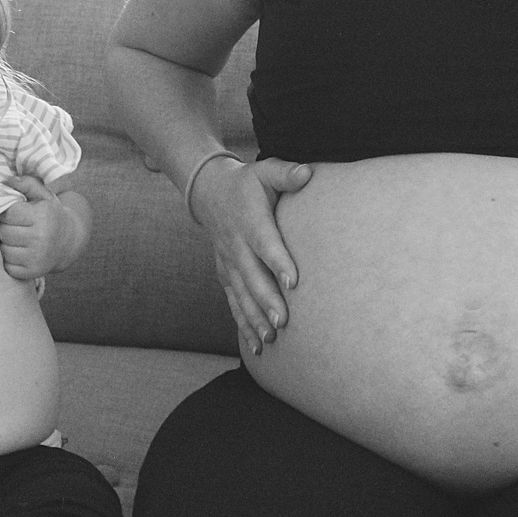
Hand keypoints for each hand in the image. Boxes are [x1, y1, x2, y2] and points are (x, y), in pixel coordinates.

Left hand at [0, 175, 85, 279]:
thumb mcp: (43, 195)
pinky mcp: (31, 272)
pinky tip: (20, 251)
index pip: (8, 213)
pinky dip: (9, 259)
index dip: (8, 212)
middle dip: (5, 227)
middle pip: (3, 232)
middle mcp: (41, 238)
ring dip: (6, 243)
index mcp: (43, 216)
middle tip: (16, 226)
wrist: (68, 241)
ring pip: (3, 249)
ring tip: (18, 238)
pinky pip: (7, 265)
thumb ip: (26, 184)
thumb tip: (6, 180)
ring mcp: (37, 258)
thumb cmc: (50, 214)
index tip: (16, 213)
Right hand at [191, 156, 310, 355]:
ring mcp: (229, 263)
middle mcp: (236, 245)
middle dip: (267, 301)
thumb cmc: (248, 182)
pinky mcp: (226, 275)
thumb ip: (286, 173)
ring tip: (272, 338)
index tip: (293, 282)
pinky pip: (234, 302)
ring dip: (255, 318)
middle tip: (284, 322)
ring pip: (241, 295)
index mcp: (250, 220)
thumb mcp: (265, 170)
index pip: (265, 243)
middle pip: (252, 276)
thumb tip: (308, 174)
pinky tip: (257, 346)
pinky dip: (243, 325)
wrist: (209, 192)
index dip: (278, 262)